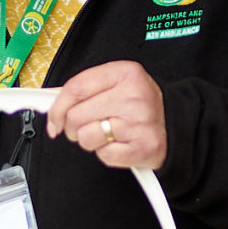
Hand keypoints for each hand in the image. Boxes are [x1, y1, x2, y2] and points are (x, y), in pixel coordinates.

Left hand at [47, 60, 167, 170]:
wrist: (177, 124)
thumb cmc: (139, 105)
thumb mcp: (115, 84)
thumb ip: (84, 89)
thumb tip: (50, 101)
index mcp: (124, 73)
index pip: (75, 88)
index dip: (56, 108)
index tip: (53, 120)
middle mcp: (133, 95)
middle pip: (76, 116)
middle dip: (73, 127)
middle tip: (89, 126)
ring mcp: (139, 121)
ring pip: (86, 137)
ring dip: (91, 141)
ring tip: (108, 134)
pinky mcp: (143, 146)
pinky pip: (104, 155)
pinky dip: (108, 154)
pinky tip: (121, 144)